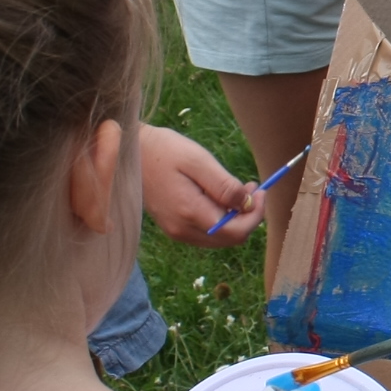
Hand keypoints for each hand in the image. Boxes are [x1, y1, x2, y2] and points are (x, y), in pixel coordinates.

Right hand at [138, 125, 261, 244]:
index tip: (261, 191)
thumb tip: (248, 204)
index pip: (236, 232)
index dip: (256, 215)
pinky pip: (206, 232)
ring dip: (235, 218)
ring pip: (219, 238)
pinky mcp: (172, 226)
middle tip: (253, 188)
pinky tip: (220, 196)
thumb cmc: (164, 151)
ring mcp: (176, 231)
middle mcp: (182, 230)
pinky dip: (220, 219)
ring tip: (240, 189)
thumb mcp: (198, 161)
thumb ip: (224, 186)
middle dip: (248, 217)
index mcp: (190, 213)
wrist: (129, 152)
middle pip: (230, 239)